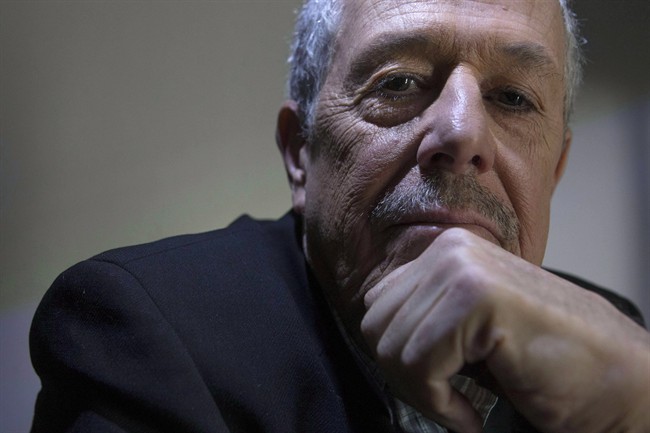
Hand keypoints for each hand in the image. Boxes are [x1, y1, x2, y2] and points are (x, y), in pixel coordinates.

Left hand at [361, 228, 649, 432]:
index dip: (397, 358)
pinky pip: (419, 364)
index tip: (433, 386)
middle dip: (405, 378)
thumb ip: (425, 314)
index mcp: (446, 251)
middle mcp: (450, 249)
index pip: (377, 307)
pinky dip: (440, 404)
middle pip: (376, 326)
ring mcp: (462, 268)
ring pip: (391, 348)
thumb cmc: (546, 363)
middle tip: (446, 401)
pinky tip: (471, 414)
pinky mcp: (476, 297)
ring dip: (423, 394)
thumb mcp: (468, 328)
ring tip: (461, 405)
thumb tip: (377, 329)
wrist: (619, 384)